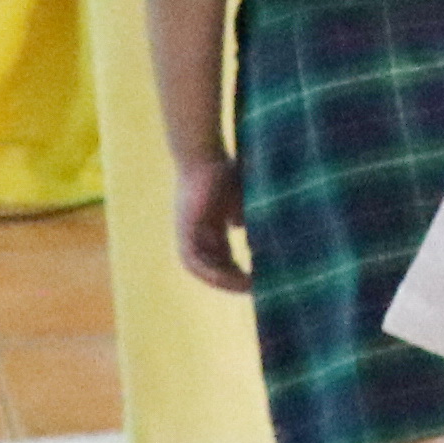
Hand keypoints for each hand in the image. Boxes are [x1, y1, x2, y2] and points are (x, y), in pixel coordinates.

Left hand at [175, 148, 250, 295]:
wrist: (202, 155)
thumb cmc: (224, 170)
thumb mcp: (243, 199)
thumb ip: (248, 217)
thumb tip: (255, 238)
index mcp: (210, 223)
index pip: (222, 255)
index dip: (239, 269)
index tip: (259, 278)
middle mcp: (197, 232)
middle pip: (214, 264)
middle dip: (234, 279)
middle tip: (256, 287)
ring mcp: (188, 232)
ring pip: (202, 267)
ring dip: (223, 280)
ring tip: (245, 286)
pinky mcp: (184, 231)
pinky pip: (194, 261)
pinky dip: (210, 271)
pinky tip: (229, 277)